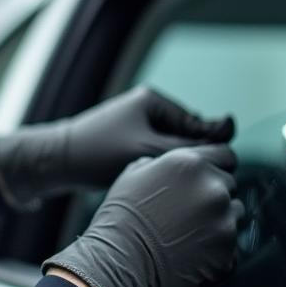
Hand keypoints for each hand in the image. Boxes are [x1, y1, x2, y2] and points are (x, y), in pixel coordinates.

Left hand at [0, 86, 233, 204]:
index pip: (200, 124)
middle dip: (188, 160)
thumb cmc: (99, 153)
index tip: (207, 174)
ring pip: (171, 151)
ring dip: (172, 167)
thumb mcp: (150, 150)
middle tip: (182, 182)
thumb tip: (228, 137)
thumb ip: (190, 145)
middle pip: (187, 138)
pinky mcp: (126, 143)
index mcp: (154, 100)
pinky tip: (151, 186)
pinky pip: (154, 157)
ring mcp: (135, 125)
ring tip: (164, 184)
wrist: (56, 162)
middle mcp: (146, 108)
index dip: (206, 150)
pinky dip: (156, 170)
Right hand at [42, 143, 242, 286]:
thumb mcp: (133, 174)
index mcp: (191, 163)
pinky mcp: (227, 251)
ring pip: (233, 214)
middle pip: (229, 185)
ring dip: (218, 220)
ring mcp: (224, 220)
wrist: (118, 263)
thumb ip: (161, 163)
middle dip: (212, 195)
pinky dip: (216, 249)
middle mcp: (214, 187)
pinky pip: (231, 246)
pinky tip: (190, 253)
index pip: (225, 155)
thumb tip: (168, 165)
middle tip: (187, 212)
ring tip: (187, 234)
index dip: (216, 165)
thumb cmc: (120, 218)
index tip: (207, 178)